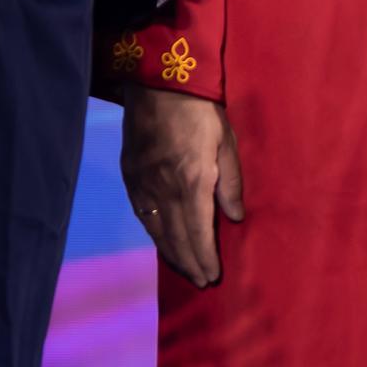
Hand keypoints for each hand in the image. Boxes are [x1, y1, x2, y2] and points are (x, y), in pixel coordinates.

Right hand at [122, 85, 241, 287]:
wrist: (158, 84)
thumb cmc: (201, 110)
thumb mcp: (227, 141)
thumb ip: (231, 182)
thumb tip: (234, 218)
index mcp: (192, 181)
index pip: (198, 232)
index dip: (205, 257)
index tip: (212, 276)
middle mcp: (164, 189)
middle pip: (176, 238)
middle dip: (189, 263)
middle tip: (201, 282)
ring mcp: (143, 185)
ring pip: (157, 231)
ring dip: (171, 254)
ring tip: (185, 270)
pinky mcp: (131, 177)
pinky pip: (143, 215)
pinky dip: (154, 235)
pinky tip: (162, 243)